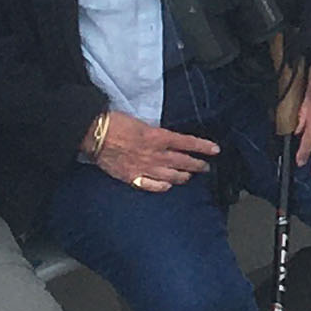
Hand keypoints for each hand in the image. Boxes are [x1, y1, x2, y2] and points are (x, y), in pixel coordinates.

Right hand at [93, 111, 219, 194]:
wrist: (94, 135)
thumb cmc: (116, 123)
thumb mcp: (142, 123)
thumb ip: (158, 134)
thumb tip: (169, 140)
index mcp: (159, 137)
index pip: (188, 143)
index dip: (203, 147)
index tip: (216, 150)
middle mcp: (155, 155)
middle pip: (183, 162)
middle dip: (198, 165)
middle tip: (206, 167)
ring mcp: (144, 168)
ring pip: (171, 176)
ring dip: (183, 176)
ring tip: (189, 176)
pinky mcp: (132, 177)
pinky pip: (152, 186)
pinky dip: (163, 186)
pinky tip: (168, 186)